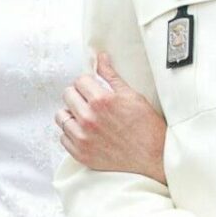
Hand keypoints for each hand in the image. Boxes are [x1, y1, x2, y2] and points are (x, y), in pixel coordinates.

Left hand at [58, 54, 167, 181]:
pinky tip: (85, 133)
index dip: (88, 83)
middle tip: (90, 102)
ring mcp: (83, 138)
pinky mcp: (81, 154)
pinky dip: (72, 134)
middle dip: (78, 95)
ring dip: (71, 114)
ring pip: (61, 116)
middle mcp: (89, 118)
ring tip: (85, 117)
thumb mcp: (132, 95)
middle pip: (67, 95)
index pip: (79, 80)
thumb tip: (101, 58)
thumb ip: (111, 76)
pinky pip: (63, 138)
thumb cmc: (147, 127)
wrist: (154, 158)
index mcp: (101, 101)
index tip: (93, 88)